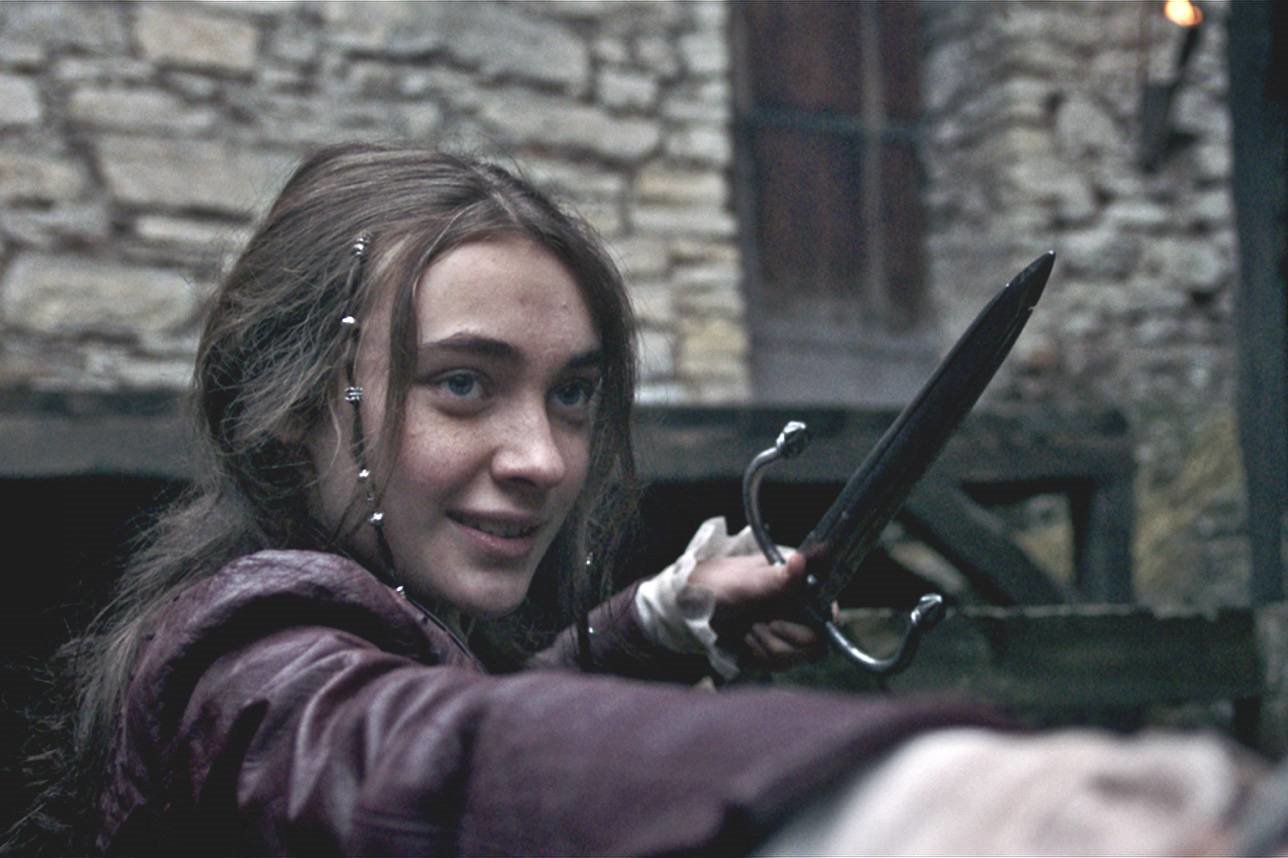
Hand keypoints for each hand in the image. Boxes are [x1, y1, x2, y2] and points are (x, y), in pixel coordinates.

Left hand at [687, 552, 828, 670]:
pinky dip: (758, 656)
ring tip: (747, 629)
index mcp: (801, 585)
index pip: (828, 615)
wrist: (695, 604)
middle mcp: (801, 607)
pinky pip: (778, 665)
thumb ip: (777, 578)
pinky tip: (745, 641)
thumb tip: (800, 560)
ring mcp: (789, 628)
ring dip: (764, 647)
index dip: (809, 627)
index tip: (777, 623)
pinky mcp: (776, 646)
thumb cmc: (719, 584)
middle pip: (814, 644)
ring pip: (795, 657)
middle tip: (755, 624)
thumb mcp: (747, 582)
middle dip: (779, 640)